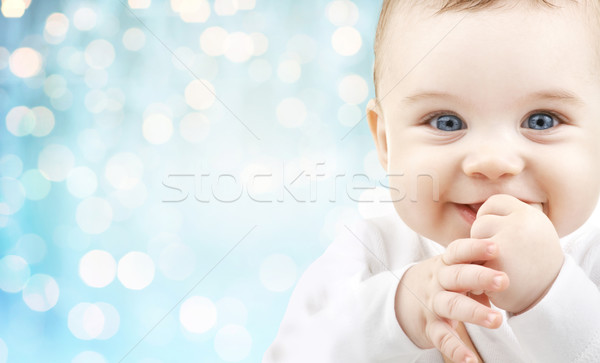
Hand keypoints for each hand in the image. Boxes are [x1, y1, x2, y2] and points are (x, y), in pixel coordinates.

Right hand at [395, 238, 508, 362]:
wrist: (403, 299)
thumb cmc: (442, 280)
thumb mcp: (453, 267)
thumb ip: (476, 265)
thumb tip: (512, 265)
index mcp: (445, 264)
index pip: (457, 251)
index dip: (475, 248)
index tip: (495, 248)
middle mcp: (438, 282)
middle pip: (457, 277)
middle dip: (480, 277)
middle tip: (504, 281)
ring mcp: (433, 304)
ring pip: (452, 305)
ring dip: (474, 312)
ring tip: (497, 320)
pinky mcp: (430, 327)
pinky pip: (442, 338)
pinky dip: (455, 349)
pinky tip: (471, 360)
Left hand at [471, 194, 563, 312]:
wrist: (551, 298)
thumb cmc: (537, 264)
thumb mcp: (533, 231)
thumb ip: (510, 218)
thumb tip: (478, 207)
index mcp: (529, 214)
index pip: (494, 202)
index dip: (490, 216)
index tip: (497, 233)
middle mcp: (520, 225)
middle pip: (481, 222)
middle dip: (484, 239)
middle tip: (501, 256)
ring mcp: (506, 243)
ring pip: (473, 242)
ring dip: (478, 256)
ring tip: (499, 267)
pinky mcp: (494, 264)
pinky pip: (472, 262)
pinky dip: (478, 273)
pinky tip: (494, 281)